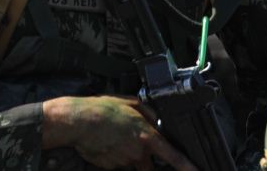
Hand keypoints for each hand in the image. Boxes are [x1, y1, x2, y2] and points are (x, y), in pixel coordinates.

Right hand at [42, 95, 197, 170]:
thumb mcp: (130, 103)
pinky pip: (117, 164)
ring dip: (127, 155)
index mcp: (147, 136)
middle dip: (147, 162)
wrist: (78, 121)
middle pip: (150, 166)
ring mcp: (123, 162)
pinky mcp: (110, 167)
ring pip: (132, 164)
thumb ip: (148, 113)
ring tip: (113, 137)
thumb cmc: (102, 109)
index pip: (174, 157)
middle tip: (130, 143)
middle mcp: (137, 153)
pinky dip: (114, 156)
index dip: (188, 168)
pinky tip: (104, 142)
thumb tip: (157, 121)